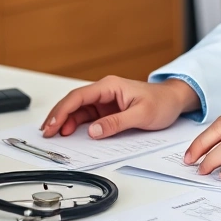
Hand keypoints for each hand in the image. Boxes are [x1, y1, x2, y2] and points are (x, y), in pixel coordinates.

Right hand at [41, 76, 200, 138]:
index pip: (79, 96)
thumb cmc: (161, 103)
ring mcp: (105, 100)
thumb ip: (116, 123)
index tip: (53, 125)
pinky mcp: (107, 109)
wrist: (173, 101)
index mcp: (110, 86)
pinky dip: (76, 124)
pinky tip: (68, 133)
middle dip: (58, 116)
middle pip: (74, 102)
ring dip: (65, 121)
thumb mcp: (141, 115)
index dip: (63, 111)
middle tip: (46, 132)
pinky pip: (87, 116)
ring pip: (78, 109)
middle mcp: (104, 91)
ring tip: (53, 135)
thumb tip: (93, 131)